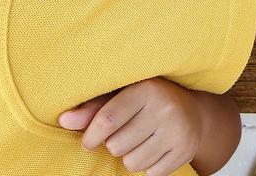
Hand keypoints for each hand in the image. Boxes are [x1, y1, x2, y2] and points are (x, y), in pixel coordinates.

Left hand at [59, 77, 201, 175]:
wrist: (192, 111)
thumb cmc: (146, 102)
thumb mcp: (121, 96)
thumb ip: (92, 109)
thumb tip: (63, 121)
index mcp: (147, 89)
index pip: (107, 120)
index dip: (91, 136)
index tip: (88, 141)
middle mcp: (166, 108)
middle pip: (117, 146)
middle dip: (114, 145)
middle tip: (125, 134)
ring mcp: (178, 131)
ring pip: (132, 163)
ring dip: (130, 157)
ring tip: (139, 142)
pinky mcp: (185, 151)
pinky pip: (150, 173)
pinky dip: (147, 166)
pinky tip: (154, 149)